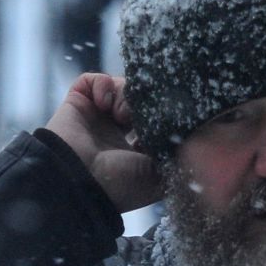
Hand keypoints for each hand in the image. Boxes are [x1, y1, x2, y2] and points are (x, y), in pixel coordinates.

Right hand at [45, 74, 161, 212]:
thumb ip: (174, 156)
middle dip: (145, 102)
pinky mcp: (77, 103)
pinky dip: (101, 85)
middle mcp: (117, 133)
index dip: (162, 115)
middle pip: (139, 101)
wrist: (80, 180)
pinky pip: (92, 80)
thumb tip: (187, 136)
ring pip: (120, 88)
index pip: (155, 121)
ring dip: (125, 95)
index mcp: (136, 152)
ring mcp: (97, 118)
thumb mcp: (160, 177)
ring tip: (121, 115)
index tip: (166, 118)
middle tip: (145, 112)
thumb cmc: (120, 185)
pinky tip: (104, 103)